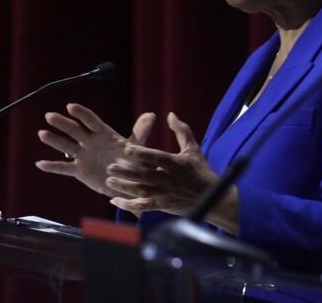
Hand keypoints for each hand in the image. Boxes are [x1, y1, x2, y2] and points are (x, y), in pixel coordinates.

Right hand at [36, 103, 155, 197]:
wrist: (126, 181)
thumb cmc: (132, 160)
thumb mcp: (137, 147)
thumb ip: (141, 132)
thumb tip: (151, 115)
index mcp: (104, 134)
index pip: (91, 121)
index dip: (81, 113)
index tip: (71, 106)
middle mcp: (90, 142)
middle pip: (75, 130)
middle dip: (63, 123)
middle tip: (50, 116)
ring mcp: (83, 155)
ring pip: (66, 146)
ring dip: (54, 140)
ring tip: (42, 133)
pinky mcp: (79, 170)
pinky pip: (64, 168)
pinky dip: (52, 166)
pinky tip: (40, 163)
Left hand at [105, 112, 237, 232]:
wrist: (212, 198)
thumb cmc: (201, 170)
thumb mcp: (193, 149)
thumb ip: (182, 131)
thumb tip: (170, 114)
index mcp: (176, 164)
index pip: (157, 157)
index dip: (142, 153)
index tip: (127, 148)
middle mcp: (169, 179)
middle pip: (145, 176)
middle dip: (127, 172)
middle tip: (110, 167)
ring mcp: (165, 194)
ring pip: (141, 192)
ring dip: (124, 187)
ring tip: (109, 181)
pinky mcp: (163, 206)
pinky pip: (143, 207)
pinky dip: (128, 205)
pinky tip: (114, 201)